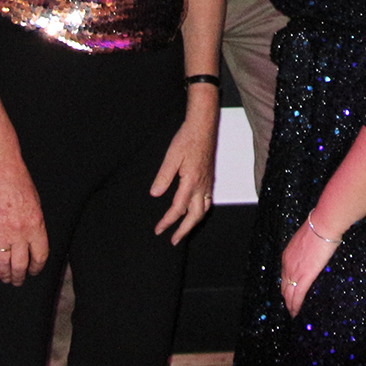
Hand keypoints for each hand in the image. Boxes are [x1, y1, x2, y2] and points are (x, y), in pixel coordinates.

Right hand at [0, 160, 47, 285]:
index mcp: (36, 227)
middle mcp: (19, 234)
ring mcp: (1, 234)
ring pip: (3, 263)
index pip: (39, 255)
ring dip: (4, 274)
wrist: (1, 176)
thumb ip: (36, 228)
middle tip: (19, 281)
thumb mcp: (38, 207)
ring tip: (6, 278)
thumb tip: (32, 245)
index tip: (34, 271)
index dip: (37, 267)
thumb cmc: (22, 187)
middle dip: (20, 276)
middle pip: (20, 264)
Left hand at [151, 90, 218, 243]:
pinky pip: (208, 200)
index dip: (167, 221)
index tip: (158, 230)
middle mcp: (202, 185)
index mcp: (191, 182)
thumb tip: (155, 194)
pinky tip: (196, 210)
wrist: (203, 125)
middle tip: (174, 240)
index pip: (178, 209)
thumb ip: (163, 177)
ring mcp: (208, 182)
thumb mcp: (171, 157)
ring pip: (204, 209)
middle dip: (184, 230)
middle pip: (195, 215)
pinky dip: (202, 210)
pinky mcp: (209, 177)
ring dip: (194, 222)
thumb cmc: (187, 138)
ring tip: (185, 229)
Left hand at [281, 216, 340, 316]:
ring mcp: (294, 272)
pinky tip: (295, 313)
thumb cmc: (319, 226)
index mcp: (288, 255)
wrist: (323, 225)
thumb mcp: (308, 238)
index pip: (284, 275)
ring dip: (290, 304)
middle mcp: (287, 265)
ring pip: (288, 294)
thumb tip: (315, 248)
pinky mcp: (304, 277)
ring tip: (292, 312)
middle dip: (286, 297)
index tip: (289, 291)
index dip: (286, 285)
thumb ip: (308, 247)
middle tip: (289, 306)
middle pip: (284, 286)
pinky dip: (295, 306)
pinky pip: (297, 296)